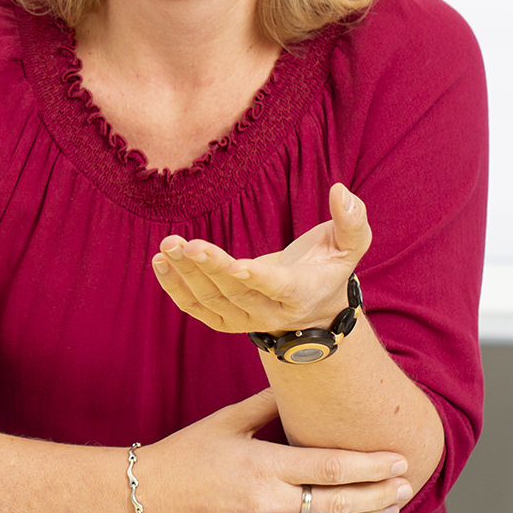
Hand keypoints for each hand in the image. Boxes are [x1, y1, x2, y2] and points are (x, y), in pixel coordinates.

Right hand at [138, 390, 411, 512]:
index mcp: (261, 467)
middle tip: (405, 482)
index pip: (329, 468)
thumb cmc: (183, 457)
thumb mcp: (226, 421)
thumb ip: (270, 405)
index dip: (369, 466)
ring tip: (392, 505)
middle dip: (378, 493)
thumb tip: (304, 383)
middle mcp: (266, 503)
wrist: (145, 500)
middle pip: (338, 503)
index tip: (397, 458)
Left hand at [152, 183, 370, 336]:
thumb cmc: (330, 264)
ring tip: (167, 246)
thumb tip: (340, 191)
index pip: (279, 288)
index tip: (238, 266)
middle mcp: (272, 313)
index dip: (259, 278)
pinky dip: (176, 288)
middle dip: (209, 268)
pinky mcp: (226, 319)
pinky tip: (160, 262)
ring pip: (212, 301)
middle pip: (236, 293)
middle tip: (183, 244)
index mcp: (302, 293)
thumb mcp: (351, 244)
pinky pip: (197, 308)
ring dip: (185, 275)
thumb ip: (352, 220)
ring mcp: (246, 320)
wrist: (314, 304)